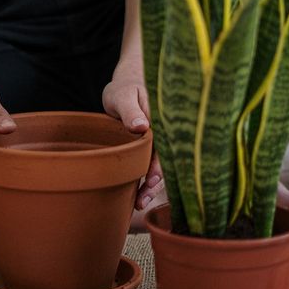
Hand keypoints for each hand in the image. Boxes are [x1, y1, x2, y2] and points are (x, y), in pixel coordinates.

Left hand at [102, 59, 163, 209]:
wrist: (125, 86)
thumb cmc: (124, 89)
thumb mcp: (124, 96)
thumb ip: (131, 110)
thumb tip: (141, 127)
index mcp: (162, 121)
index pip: (165, 146)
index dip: (159, 165)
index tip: (151, 180)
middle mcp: (164, 134)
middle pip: (164, 161)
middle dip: (155, 181)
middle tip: (143, 199)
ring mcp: (158, 142)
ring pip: (158, 166)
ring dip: (151, 185)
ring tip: (140, 203)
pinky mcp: (150, 148)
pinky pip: (151, 165)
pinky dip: (146, 179)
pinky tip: (139, 195)